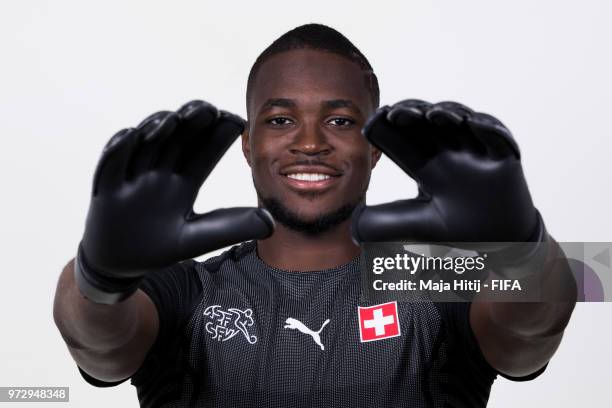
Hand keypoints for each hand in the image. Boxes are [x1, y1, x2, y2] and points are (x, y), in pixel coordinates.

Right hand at [76, 100, 273, 303]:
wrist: (120, 264)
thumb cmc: (160, 247)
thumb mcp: (199, 237)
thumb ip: (233, 227)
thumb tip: (271, 221)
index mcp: (184, 181)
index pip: (204, 153)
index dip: (217, 137)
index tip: (236, 121)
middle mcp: (160, 173)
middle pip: (177, 140)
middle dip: (191, 123)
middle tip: (208, 108)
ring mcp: (134, 177)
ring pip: (146, 144)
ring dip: (158, 129)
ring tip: (174, 119)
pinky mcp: (107, 188)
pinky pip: (112, 163)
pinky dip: (120, 149)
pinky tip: (133, 135)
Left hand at [352, 100, 544, 251]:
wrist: (500, 242)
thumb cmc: (457, 229)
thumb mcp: (417, 227)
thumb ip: (385, 226)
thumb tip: (351, 228)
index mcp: (425, 166)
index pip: (402, 141)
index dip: (387, 129)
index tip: (372, 123)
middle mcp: (448, 154)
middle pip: (426, 124)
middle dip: (411, 113)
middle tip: (395, 113)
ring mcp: (476, 153)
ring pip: (460, 121)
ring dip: (446, 113)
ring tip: (432, 115)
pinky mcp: (504, 158)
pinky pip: (497, 137)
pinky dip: (488, 127)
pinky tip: (473, 123)